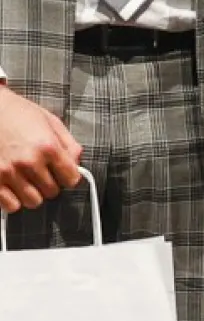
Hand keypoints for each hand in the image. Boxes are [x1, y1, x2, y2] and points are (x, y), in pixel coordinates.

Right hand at [0, 85, 82, 212]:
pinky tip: (14, 186)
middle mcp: (29, 162)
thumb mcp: (51, 122)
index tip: (64, 174)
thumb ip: (69, 144)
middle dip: (51, 184)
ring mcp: (8, 173)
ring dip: (33, 193)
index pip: (71, 179)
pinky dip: (14, 200)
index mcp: (48, 146)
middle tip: (43, 173)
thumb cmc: (18, 114)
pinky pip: (11, 206)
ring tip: (28, 179)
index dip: (69, 177)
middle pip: (52, 192)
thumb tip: (77, 163)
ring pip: (33, 202)